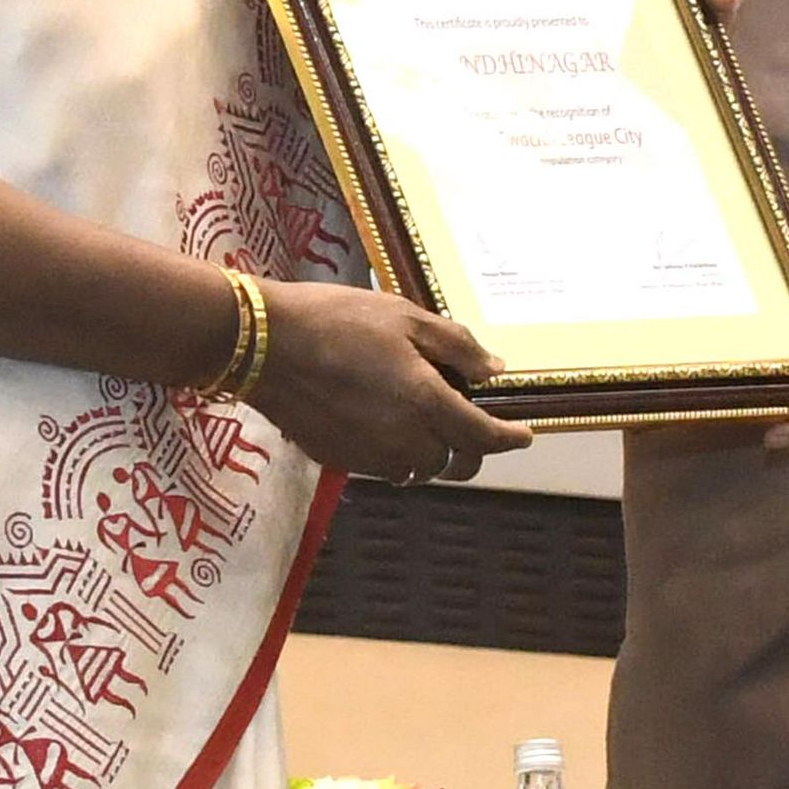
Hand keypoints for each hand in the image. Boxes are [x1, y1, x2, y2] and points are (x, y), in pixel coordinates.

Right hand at [250, 280, 530, 482]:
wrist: (263, 344)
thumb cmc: (338, 320)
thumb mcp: (406, 317)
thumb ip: (456, 347)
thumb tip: (491, 371)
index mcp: (426, 402)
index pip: (483, 437)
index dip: (509, 439)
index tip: (524, 436)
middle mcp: (403, 440)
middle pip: (455, 464)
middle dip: (471, 450)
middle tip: (469, 421)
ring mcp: (370, 457)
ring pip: (420, 470)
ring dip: (433, 454)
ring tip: (423, 418)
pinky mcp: (340, 460)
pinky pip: (384, 468)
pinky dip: (397, 453)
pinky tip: (384, 421)